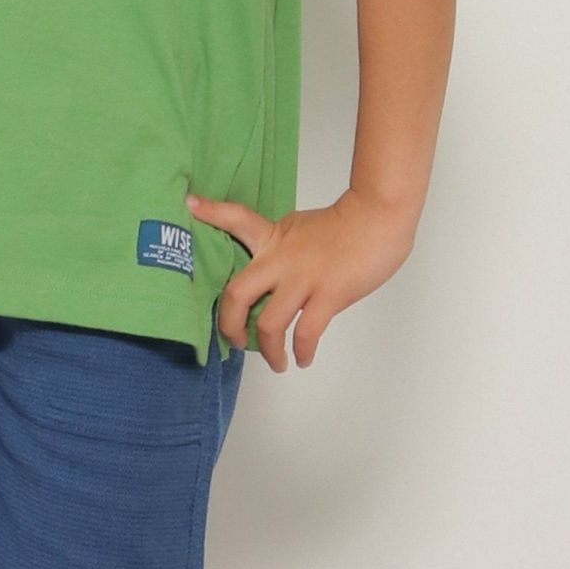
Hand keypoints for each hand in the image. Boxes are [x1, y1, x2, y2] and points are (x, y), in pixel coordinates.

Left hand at [186, 188, 418, 371]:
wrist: (381, 215)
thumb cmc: (345, 225)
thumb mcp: (299, 229)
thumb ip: (278, 250)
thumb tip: (265, 280)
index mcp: (273, 239)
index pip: (237, 219)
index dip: (212, 212)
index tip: (189, 205)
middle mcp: (281, 259)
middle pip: (237, 295)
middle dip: (229, 325)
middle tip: (236, 342)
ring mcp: (303, 278)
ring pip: (269, 324)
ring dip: (269, 352)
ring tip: (277, 363)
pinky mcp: (328, 294)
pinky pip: (306, 333)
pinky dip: (302, 352)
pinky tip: (303, 359)